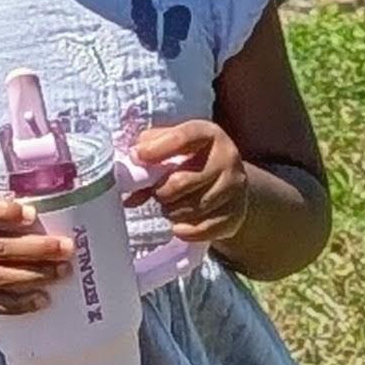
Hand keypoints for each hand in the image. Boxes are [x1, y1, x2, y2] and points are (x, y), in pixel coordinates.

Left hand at [131, 120, 249, 248]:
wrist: (228, 184)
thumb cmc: (192, 162)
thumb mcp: (174, 148)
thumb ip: (150, 154)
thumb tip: (128, 178)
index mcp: (209, 134)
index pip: (183, 138)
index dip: (157, 149)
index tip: (137, 157)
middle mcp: (227, 157)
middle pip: (182, 181)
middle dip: (161, 192)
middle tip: (157, 194)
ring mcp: (235, 187)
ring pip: (190, 208)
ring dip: (171, 211)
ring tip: (170, 206)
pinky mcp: (236, 213)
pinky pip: (202, 229)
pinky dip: (183, 230)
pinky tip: (178, 225)